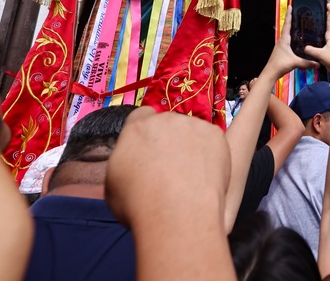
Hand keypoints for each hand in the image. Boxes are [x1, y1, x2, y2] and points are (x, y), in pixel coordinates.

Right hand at [105, 107, 230, 227]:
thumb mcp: (115, 182)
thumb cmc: (138, 205)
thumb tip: (135, 161)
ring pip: (191, 131)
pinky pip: (211, 139)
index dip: (147, 133)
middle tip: (172, 167)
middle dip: (170, 140)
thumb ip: (126, 160)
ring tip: (191, 175)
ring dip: (191, 146)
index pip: (142, 116)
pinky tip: (206, 174)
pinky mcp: (214, 135)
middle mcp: (165, 120)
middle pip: (168, 123)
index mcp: (137, 128)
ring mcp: (193, 125)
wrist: (177, 213)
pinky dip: (210, 152)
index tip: (151, 148)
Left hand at [261, 7, 318, 78]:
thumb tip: (319, 63)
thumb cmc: (280, 64)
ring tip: (301, 25)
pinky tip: (300, 41)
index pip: (287, 24)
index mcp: (284, 39)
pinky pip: (289, 41)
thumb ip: (307, 63)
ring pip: (288, 35)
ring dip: (293, 29)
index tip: (291, 6)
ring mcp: (282, 45)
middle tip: (299, 13)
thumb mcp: (295, 62)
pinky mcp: (283, 50)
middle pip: (288, 28)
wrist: (271, 73)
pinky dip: (294, 38)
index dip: (289, 15)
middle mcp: (282, 40)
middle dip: (292, 20)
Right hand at [304, 7, 329, 75]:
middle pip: (328, 26)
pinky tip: (315, 40)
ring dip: (323, 28)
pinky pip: (324, 41)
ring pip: (326, 34)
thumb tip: (304, 47)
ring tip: (316, 24)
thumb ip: (311, 50)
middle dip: (326, 18)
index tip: (328, 4)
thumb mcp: (321, 54)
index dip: (329, 13)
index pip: (329, 22)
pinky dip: (320, 37)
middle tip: (321, 11)